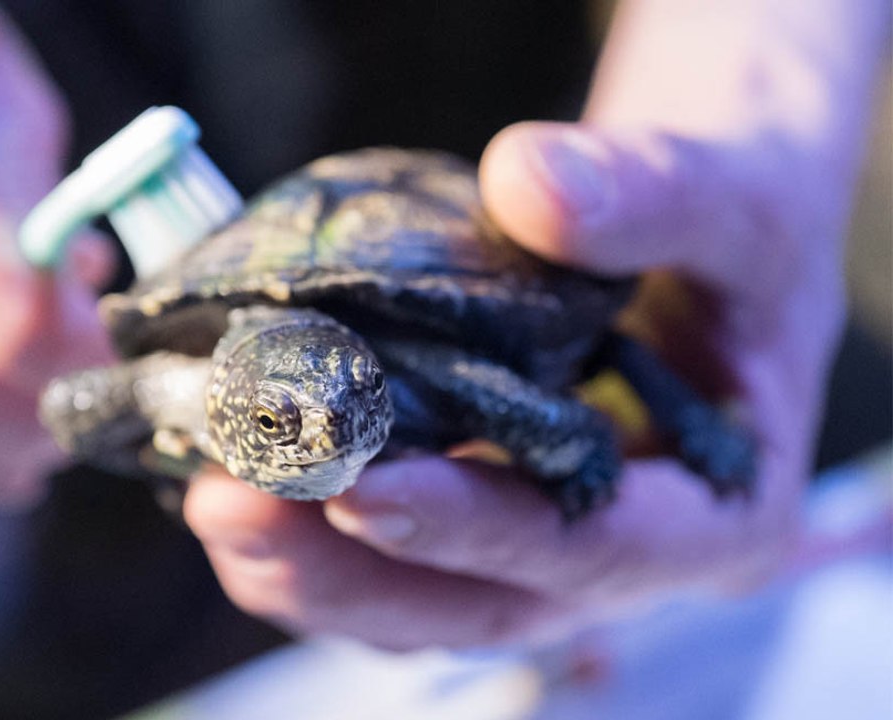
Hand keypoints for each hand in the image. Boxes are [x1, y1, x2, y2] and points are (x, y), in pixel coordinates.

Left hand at [183, 0, 889, 648]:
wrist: (703, 239)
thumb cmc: (739, 233)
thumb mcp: (735, 200)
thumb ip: (654, 193)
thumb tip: (527, 182)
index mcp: (716, 516)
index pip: (595, 548)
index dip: (478, 529)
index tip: (361, 490)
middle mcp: (621, 558)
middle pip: (479, 604)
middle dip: (349, 572)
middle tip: (232, 507)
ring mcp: (541, 547)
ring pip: (420, 598)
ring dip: (310, 566)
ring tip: (213, 500)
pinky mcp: (479, 513)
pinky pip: (392, 555)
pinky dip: (315, 532)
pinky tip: (243, 480)